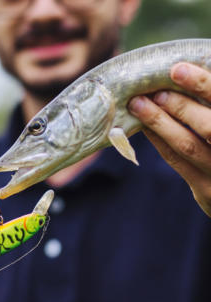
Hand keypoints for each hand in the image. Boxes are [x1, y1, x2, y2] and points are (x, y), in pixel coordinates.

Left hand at [128, 62, 210, 216]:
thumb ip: (209, 102)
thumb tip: (185, 71)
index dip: (204, 84)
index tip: (178, 69)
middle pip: (210, 127)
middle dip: (179, 106)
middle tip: (153, 91)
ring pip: (187, 145)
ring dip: (159, 123)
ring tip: (138, 104)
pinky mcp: (206, 190)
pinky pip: (177, 161)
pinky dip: (159, 140)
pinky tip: (144, 126)